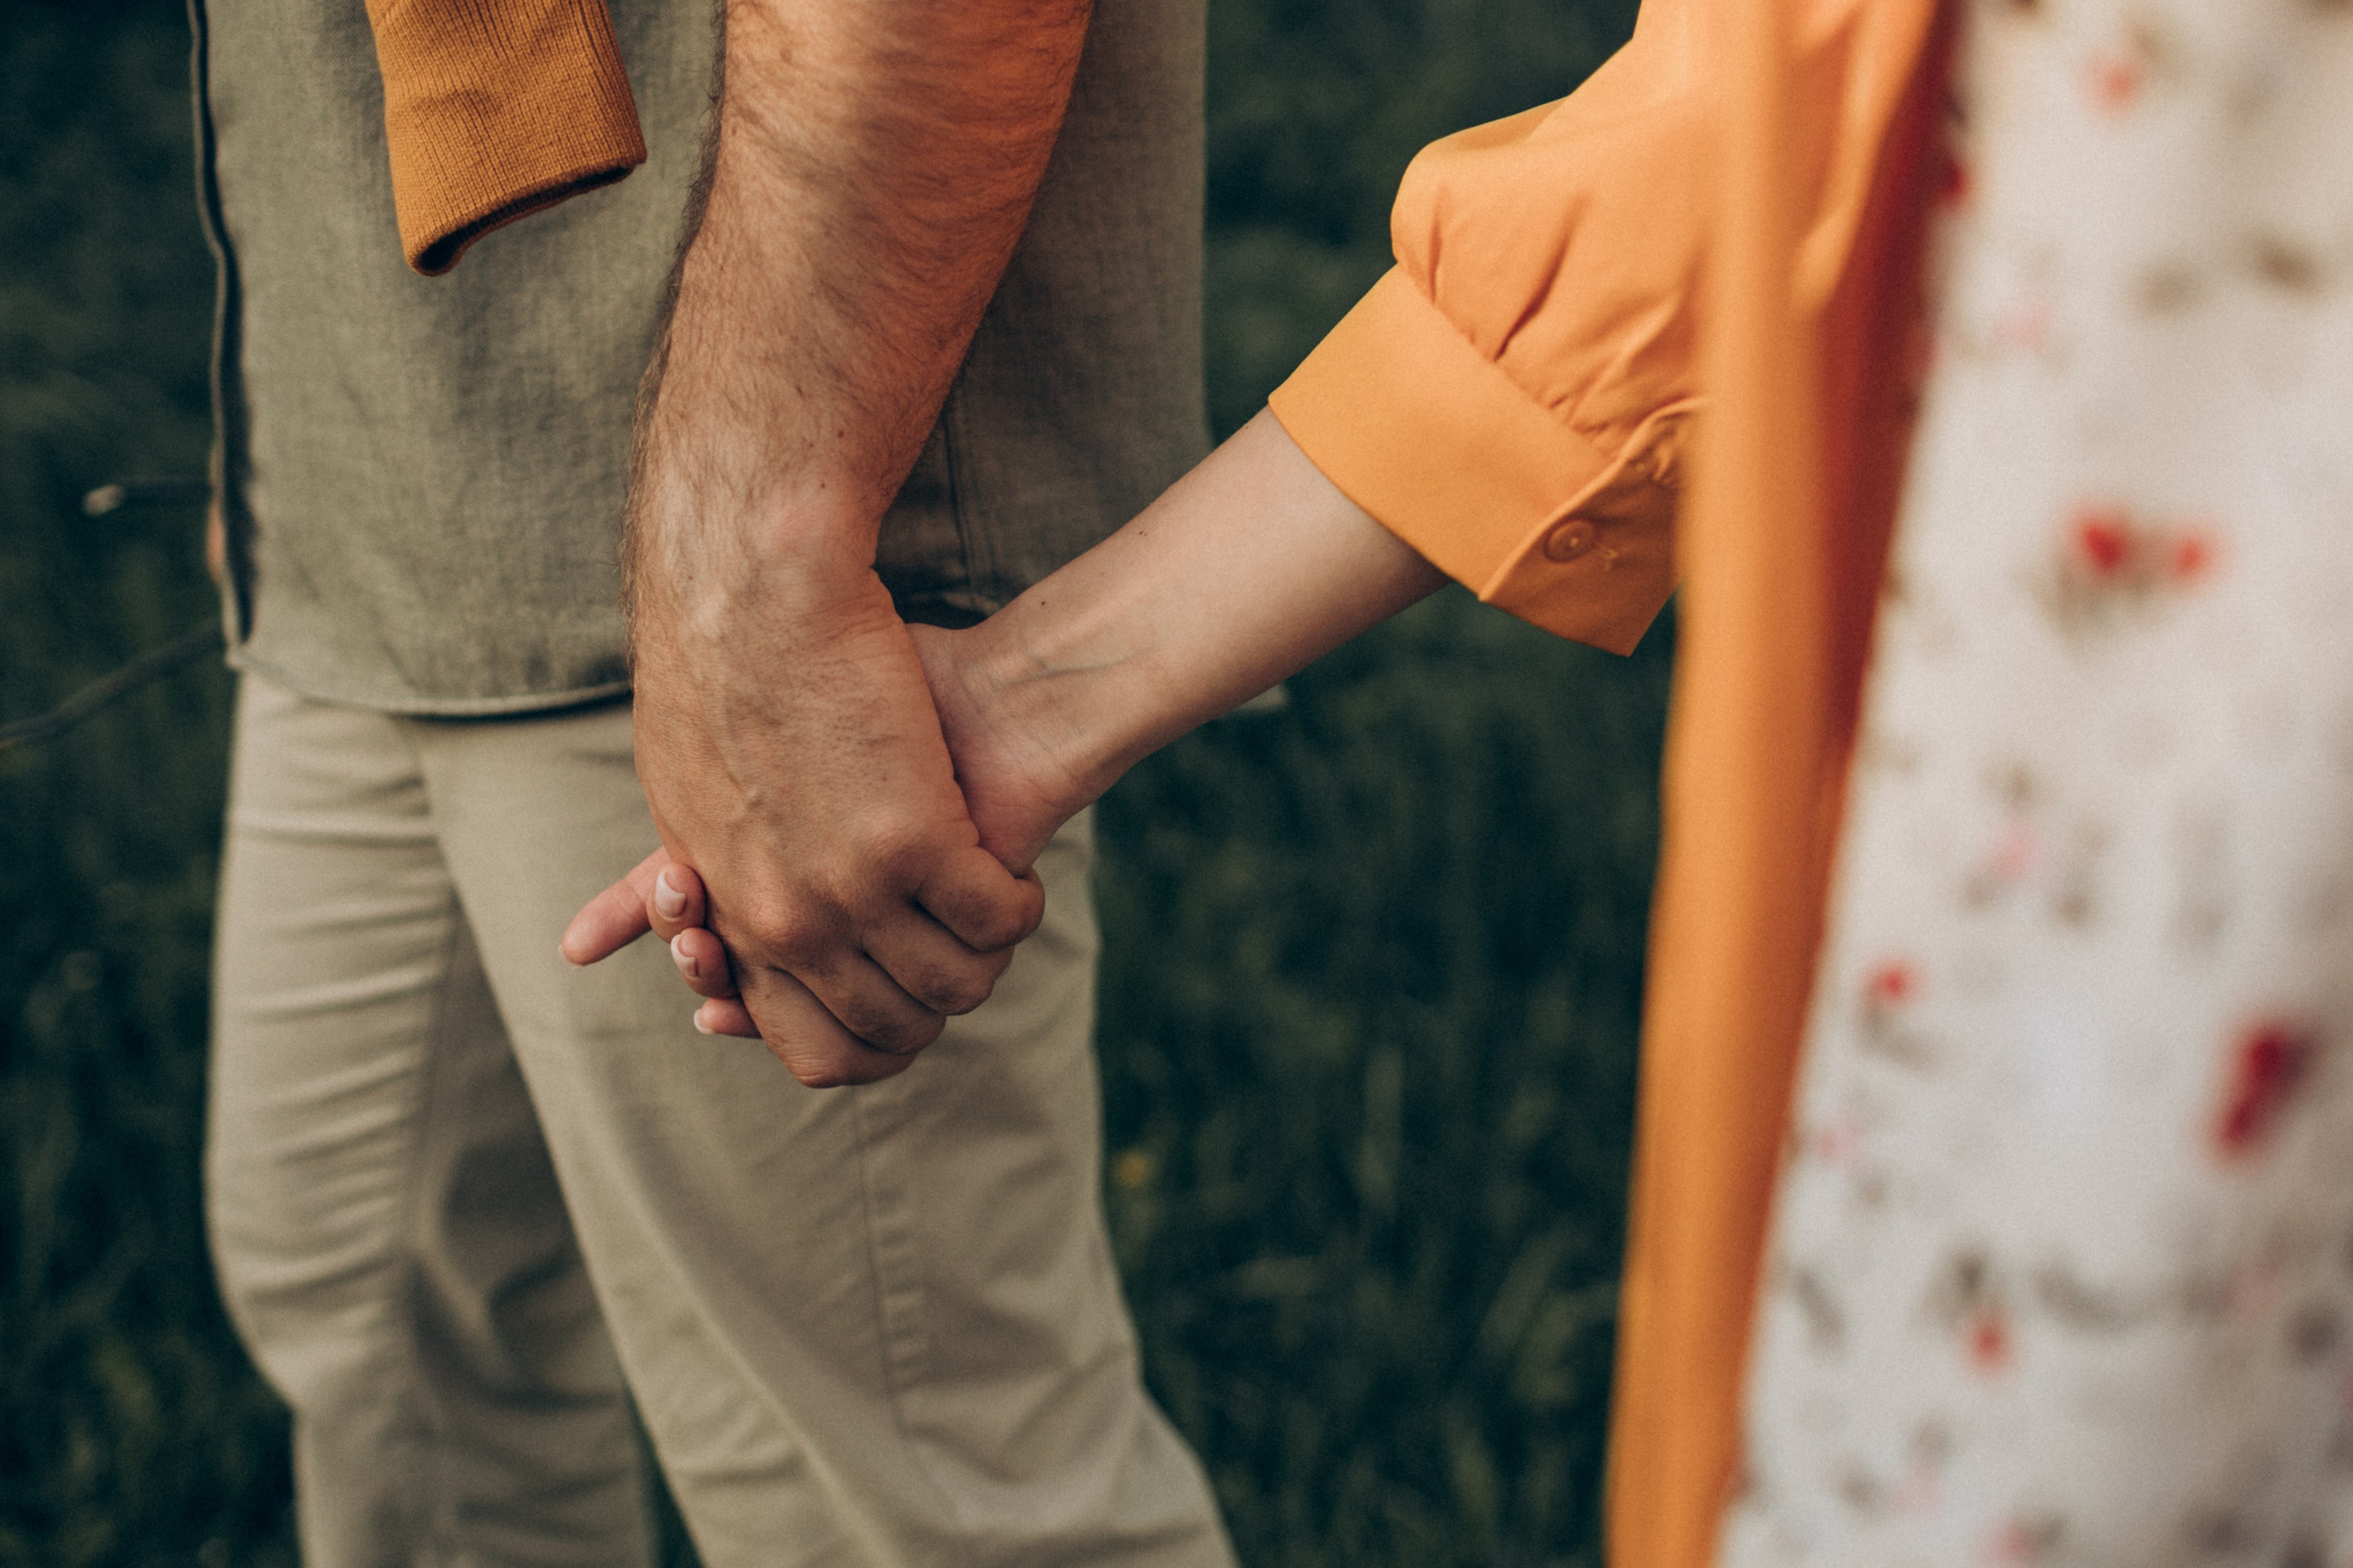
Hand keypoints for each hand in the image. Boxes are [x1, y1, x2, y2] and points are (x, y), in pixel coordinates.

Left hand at [565, 619, 1089, 1041]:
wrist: (758, 593)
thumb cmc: (732, 670)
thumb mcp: (686, 789)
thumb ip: (704, 864)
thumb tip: (693, 899)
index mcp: (735, 915)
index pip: (807, 1043)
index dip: (868, 1046)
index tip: (903, 1019)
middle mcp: (786, 923)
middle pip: (890, 1028)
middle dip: (936, 1009)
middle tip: (959, 958)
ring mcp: (848, 891)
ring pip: (953, 986)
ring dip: (983, 961)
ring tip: (992, 914)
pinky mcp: (915, 840)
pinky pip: (993, 921)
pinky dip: (1014, 909)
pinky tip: (1015, 877)